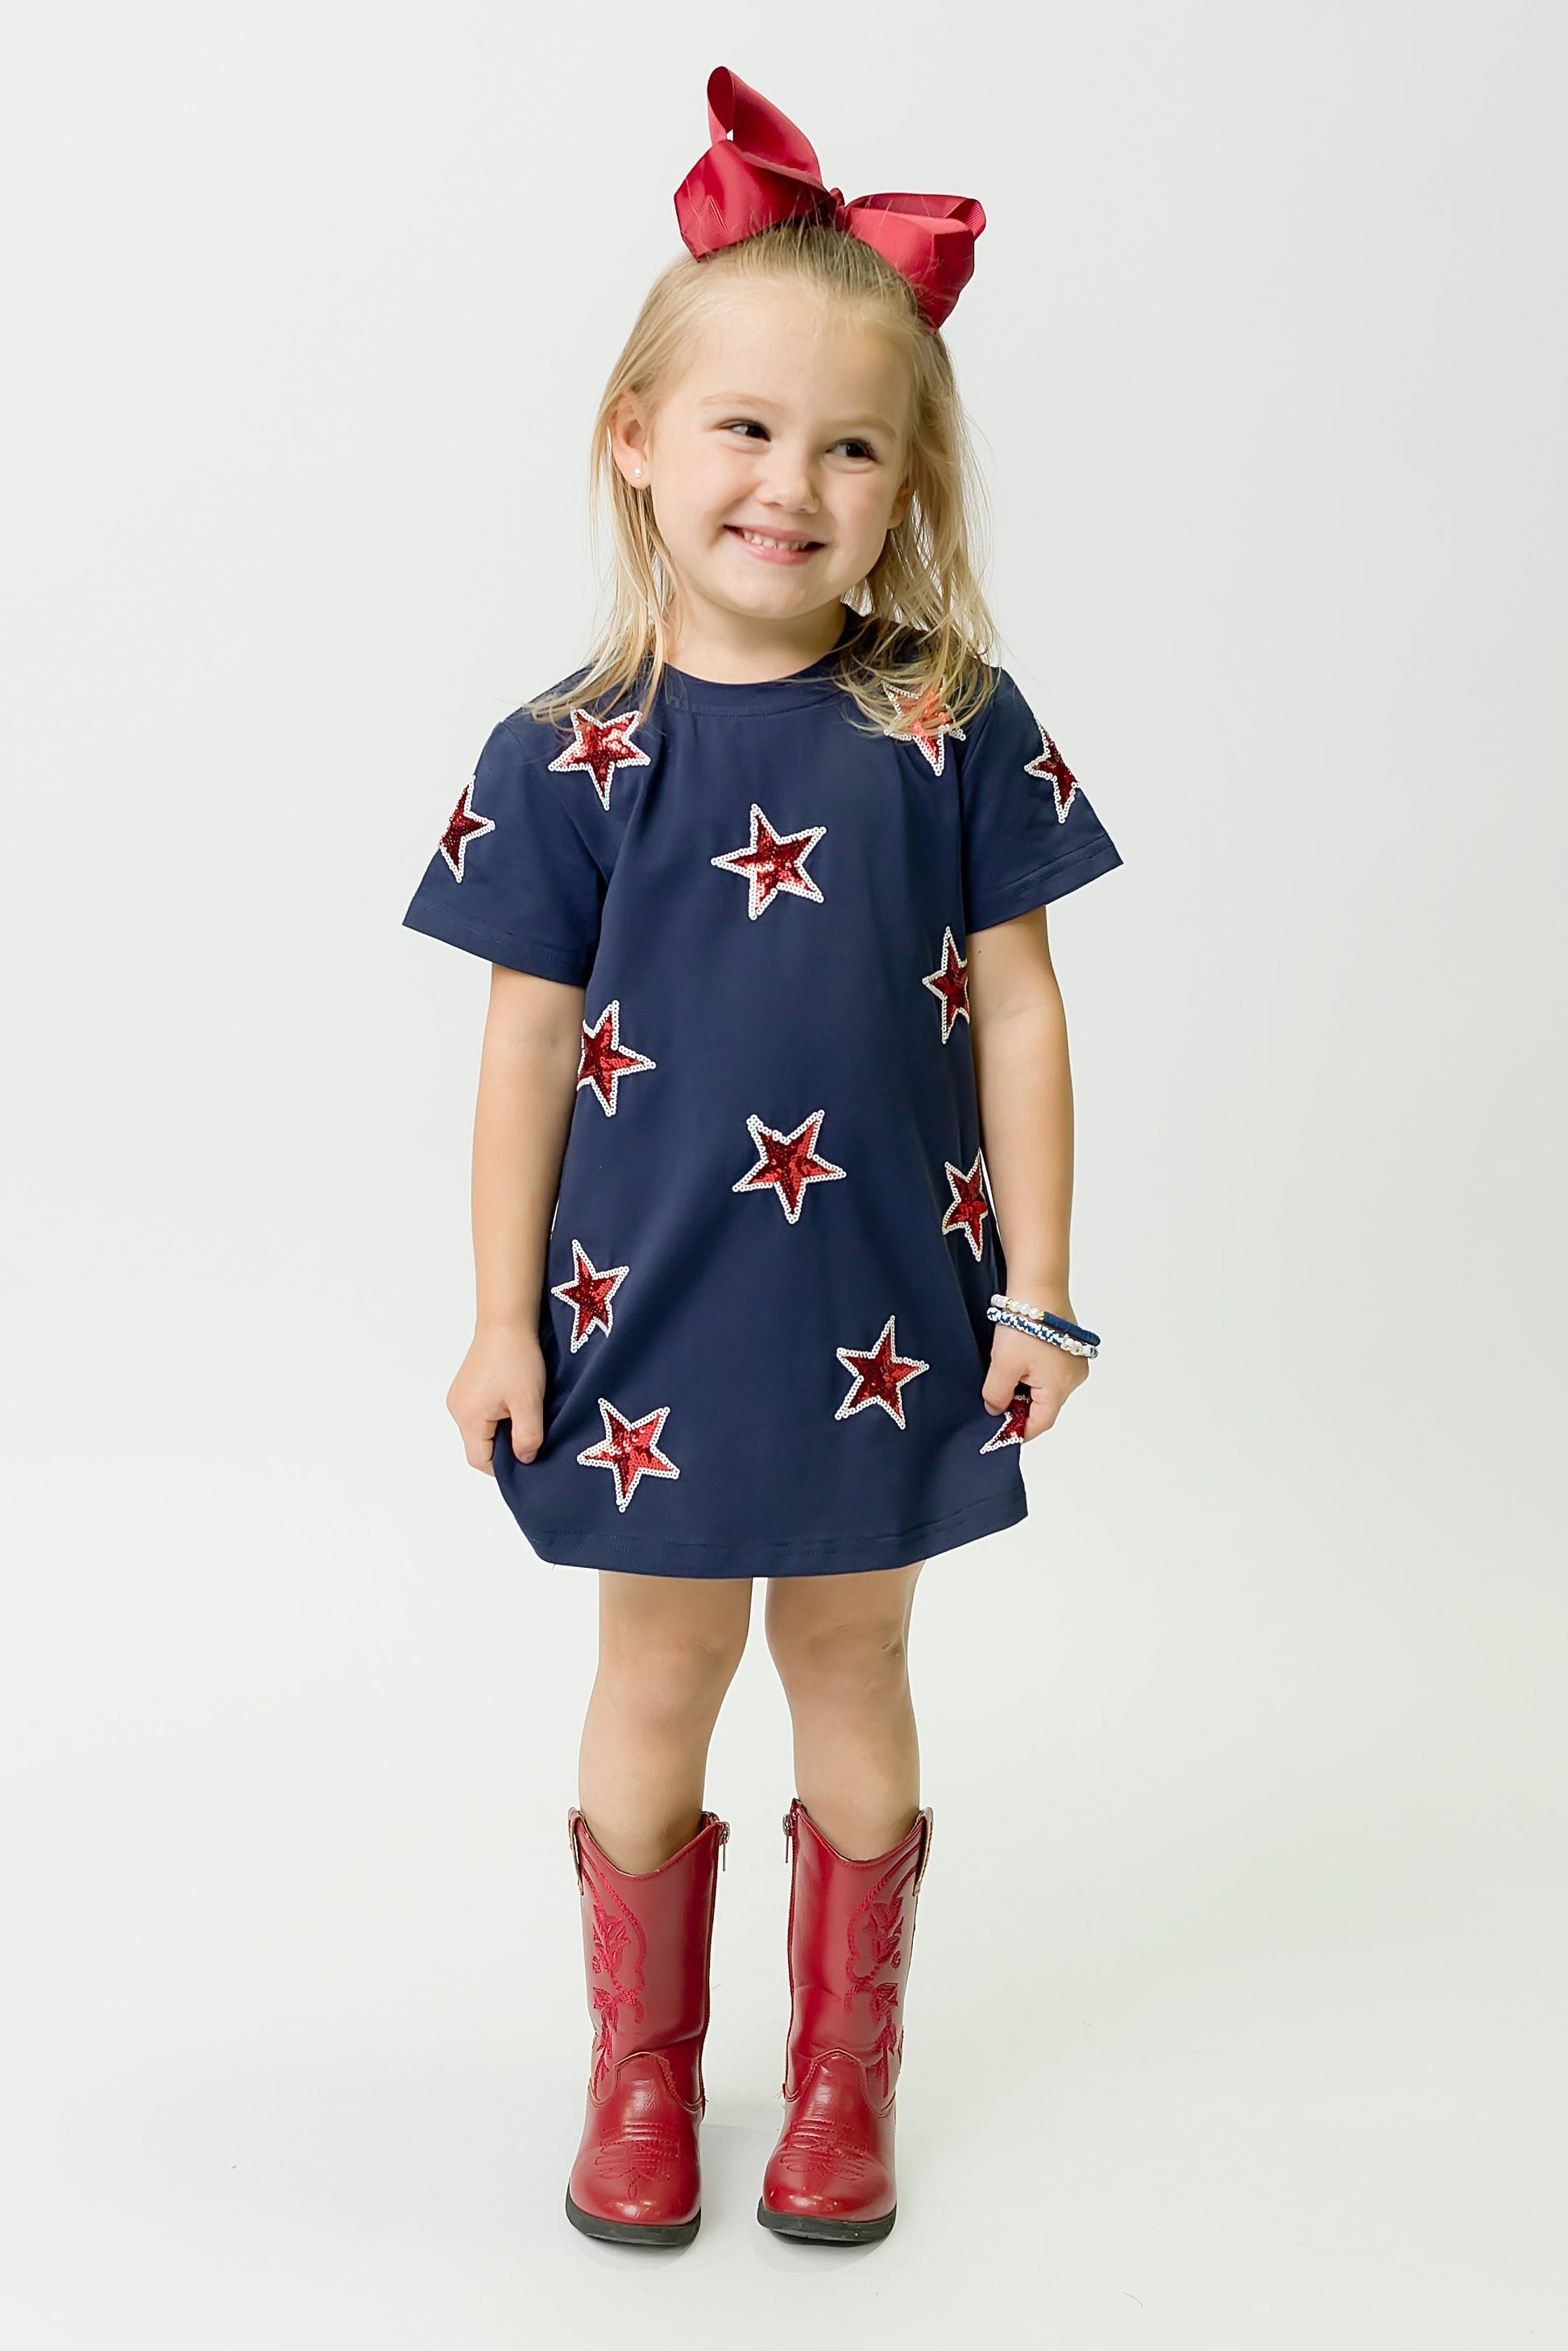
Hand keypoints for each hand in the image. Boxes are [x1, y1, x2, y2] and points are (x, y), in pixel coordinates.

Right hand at [446, 1323, 546, 1474]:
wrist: (507, 1321)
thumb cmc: (516, 1358)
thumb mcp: (529, 1403)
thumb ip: (528, 1437)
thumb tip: (525, 1459)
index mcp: (469, 1418)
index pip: (480, 1461)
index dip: (504, 1466)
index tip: (527, 1456)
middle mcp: (457, 1409)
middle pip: (479, 1446)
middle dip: (505, 1446)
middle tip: (531, 1435)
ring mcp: (460, 1396)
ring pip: (481, 1429)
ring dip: (502, 1429)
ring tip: (524, 1414)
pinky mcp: (466, 1386)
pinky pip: (480, 1413)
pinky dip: (497, 1415)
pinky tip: (515, 1402)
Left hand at [981, 1320, 1089, 1440]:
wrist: (1038, 1285)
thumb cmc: (1024, 1324)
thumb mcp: (1002, 1366)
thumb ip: (996, 1395)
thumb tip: (995, 1410)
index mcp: (1060, 1388)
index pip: (1040, 1423)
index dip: (1019, 1430)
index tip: (1001, 1431)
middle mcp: (1074, 1377)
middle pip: (1045, 1405)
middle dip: (1020, 1405)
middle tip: (996, 1398)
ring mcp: (1075, 1360)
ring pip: (1047, 1387)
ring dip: (1026, 1387)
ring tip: (1006, 1371)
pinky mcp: (1071, 1346)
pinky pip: (1052, 1370)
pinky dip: (1034, 1371)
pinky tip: (1018, 1358)